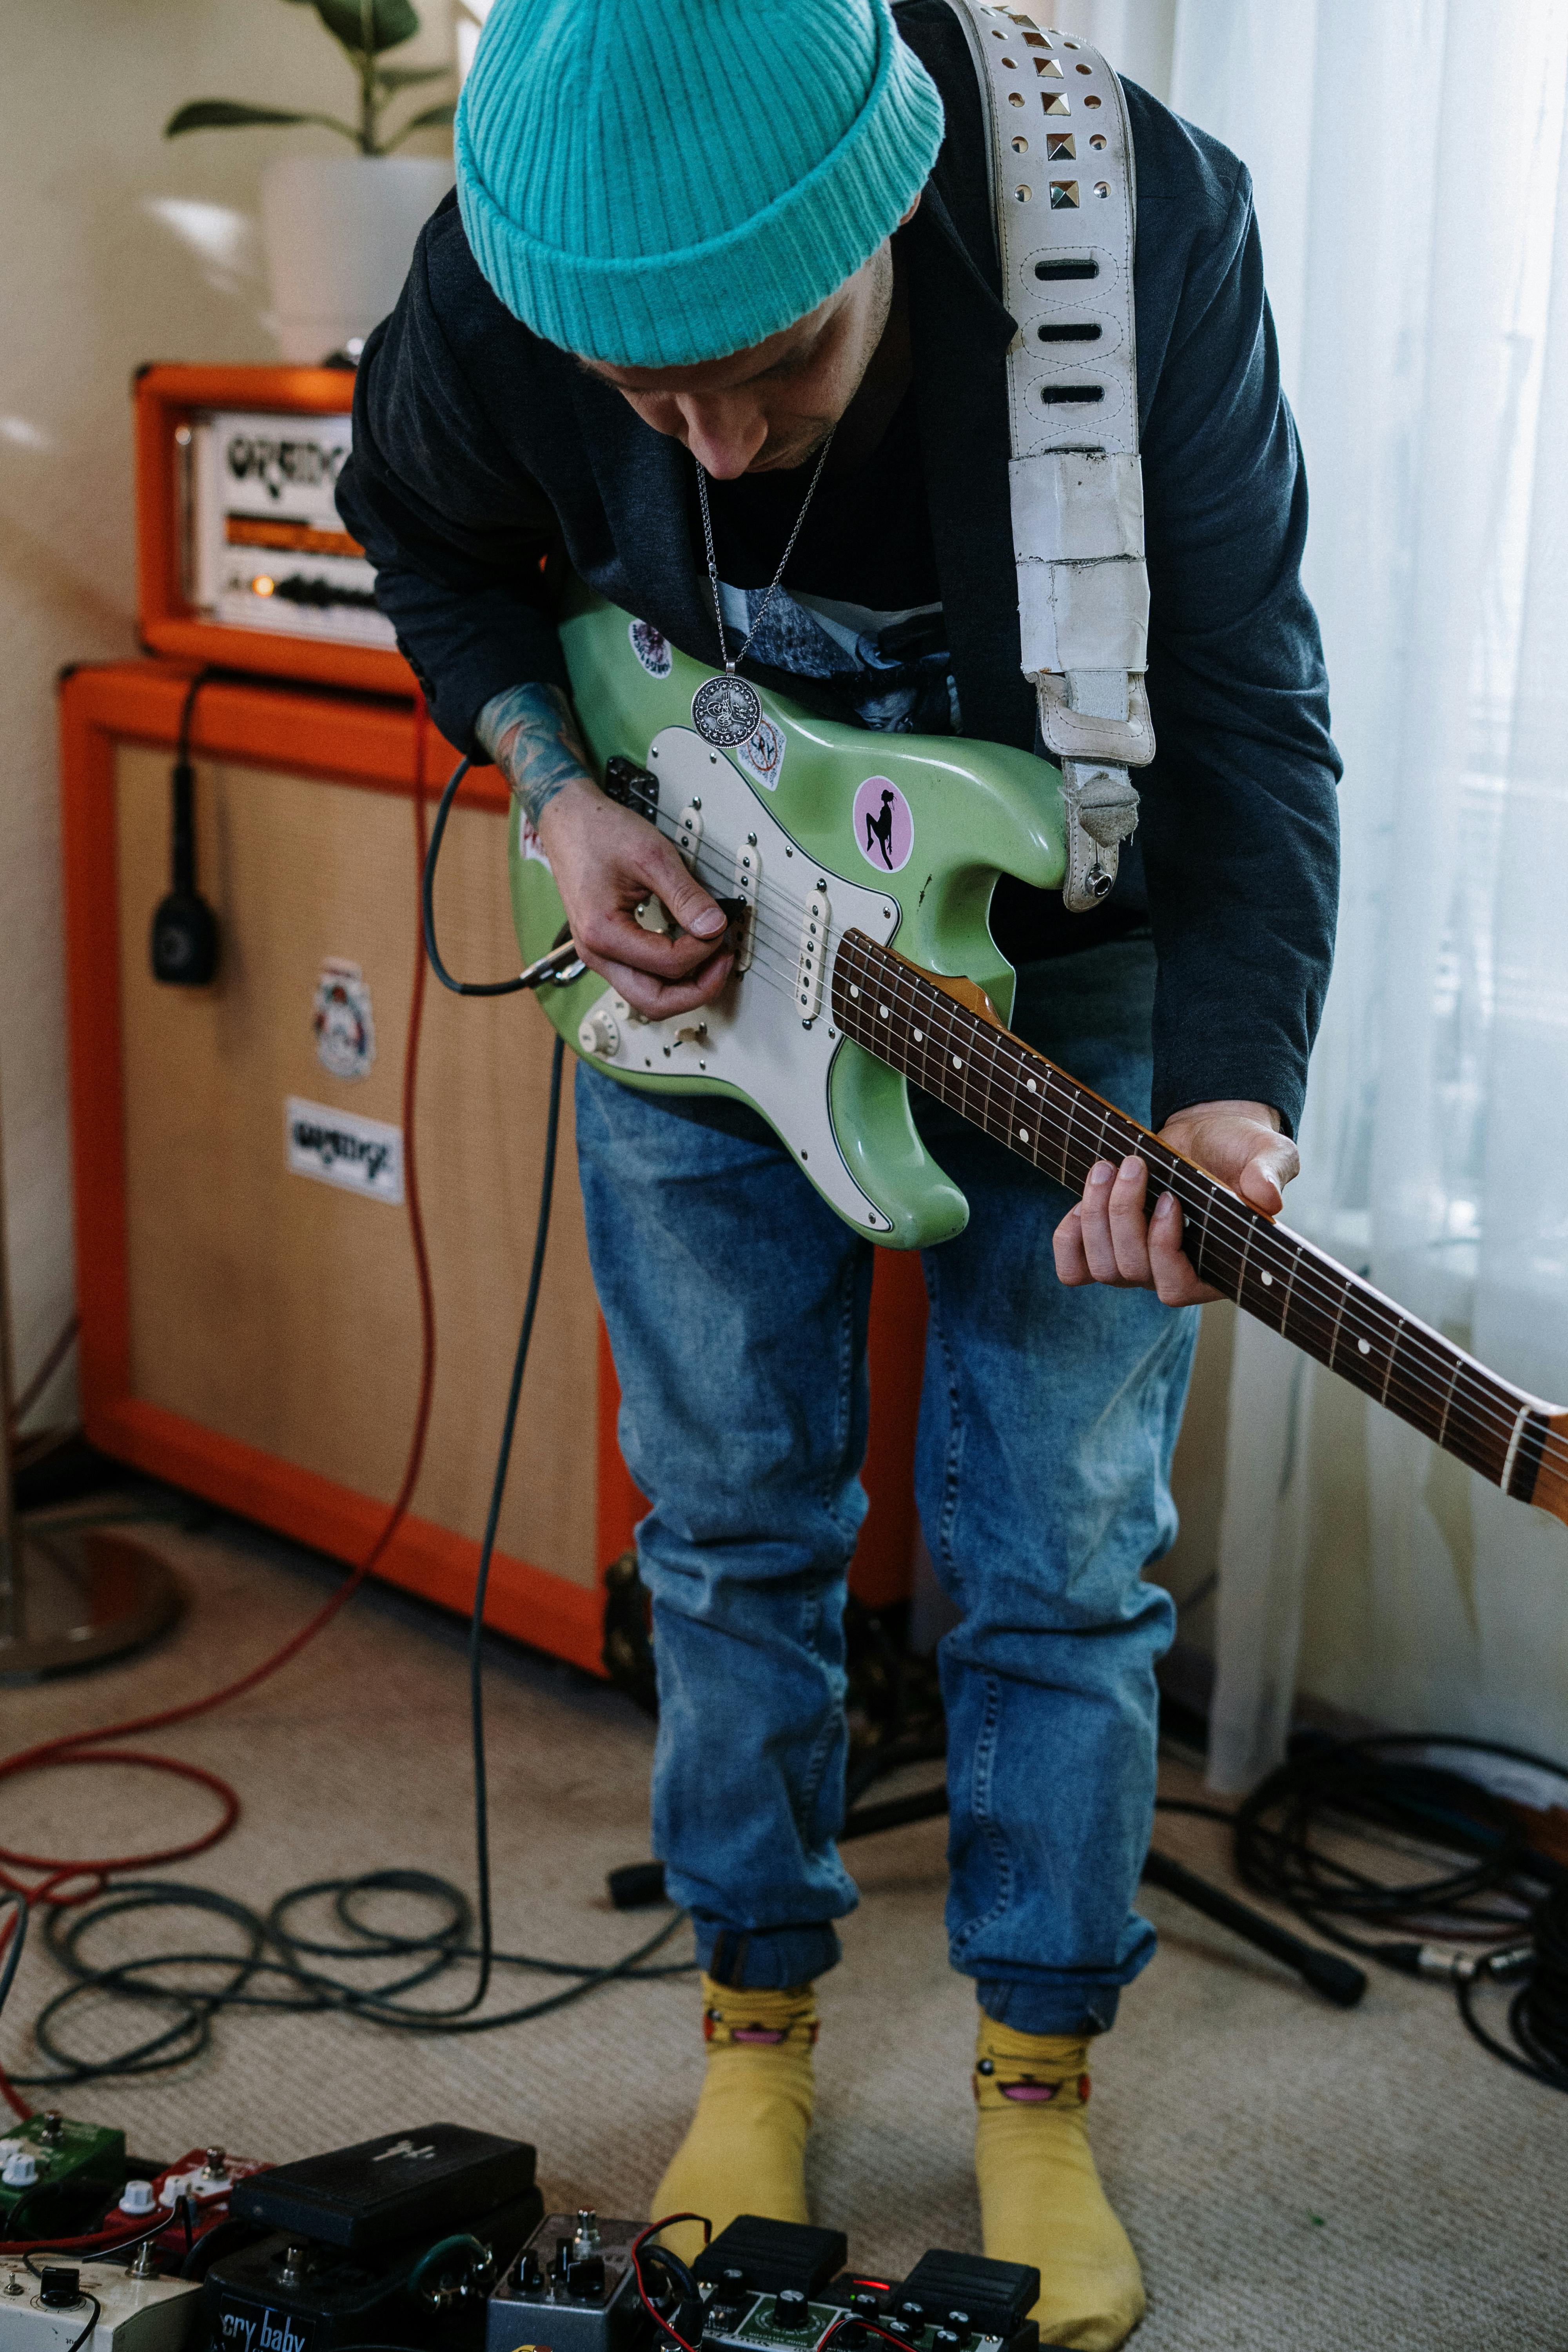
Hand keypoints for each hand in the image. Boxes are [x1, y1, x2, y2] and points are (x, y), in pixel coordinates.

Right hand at [537, 776, 733, 1018]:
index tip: (721, 926)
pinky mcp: (607, 950)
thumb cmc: (598, 831)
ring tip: (711, 957)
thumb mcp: (652, 855)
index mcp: (602, 933)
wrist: (568, 819)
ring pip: (649, 998)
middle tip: (724, 960)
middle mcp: (596, 954)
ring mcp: (600, 955)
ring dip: (685, 987)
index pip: (668, 965)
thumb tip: (715, 926)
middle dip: (698, 989)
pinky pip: (643, 979)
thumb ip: (686, 895)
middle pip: (655, 1003)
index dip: (704, 950)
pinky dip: (671, 975)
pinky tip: (690, 952)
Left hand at [1052, 1099, 1299, 1306]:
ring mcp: (1137, 1265)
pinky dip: (1069, 1236)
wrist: (1207, 1136)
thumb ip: (1269, 1173)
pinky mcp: (1106, 1247)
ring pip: (1101, 1267)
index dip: (1163, 1248)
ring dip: (1095, 1214)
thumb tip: (1268, 1198)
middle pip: (1130, 1269)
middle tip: (1134, 1163)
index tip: (1170, 1199)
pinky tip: (1082, 1200)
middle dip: (1123, 1214)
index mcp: (1215, 1267)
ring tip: (1108, 1167)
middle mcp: (1173, 1275)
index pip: (1175, 1288)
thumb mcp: (1268, 1154)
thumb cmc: (1242, 1150)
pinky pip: (1073, 1268)